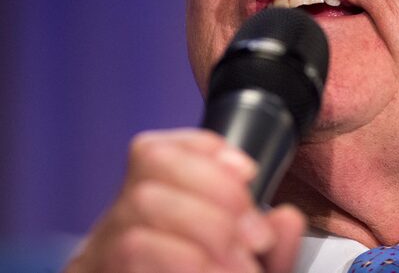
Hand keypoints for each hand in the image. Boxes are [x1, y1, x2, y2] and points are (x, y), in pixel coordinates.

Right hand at [63, 128, 304, 272]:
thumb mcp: (248, 269)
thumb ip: (273, 252)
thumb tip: (285, 219)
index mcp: (149, 221)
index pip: (152, 154)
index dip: (202, 152)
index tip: (249, 175)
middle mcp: (112, 240)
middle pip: (146, 186)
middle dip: (215, 203)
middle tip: (253, 241)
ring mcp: (97, 267)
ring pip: (133, 230)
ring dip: (201, 240)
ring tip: (238, 270)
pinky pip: (133, 258)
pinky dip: (187, 264)